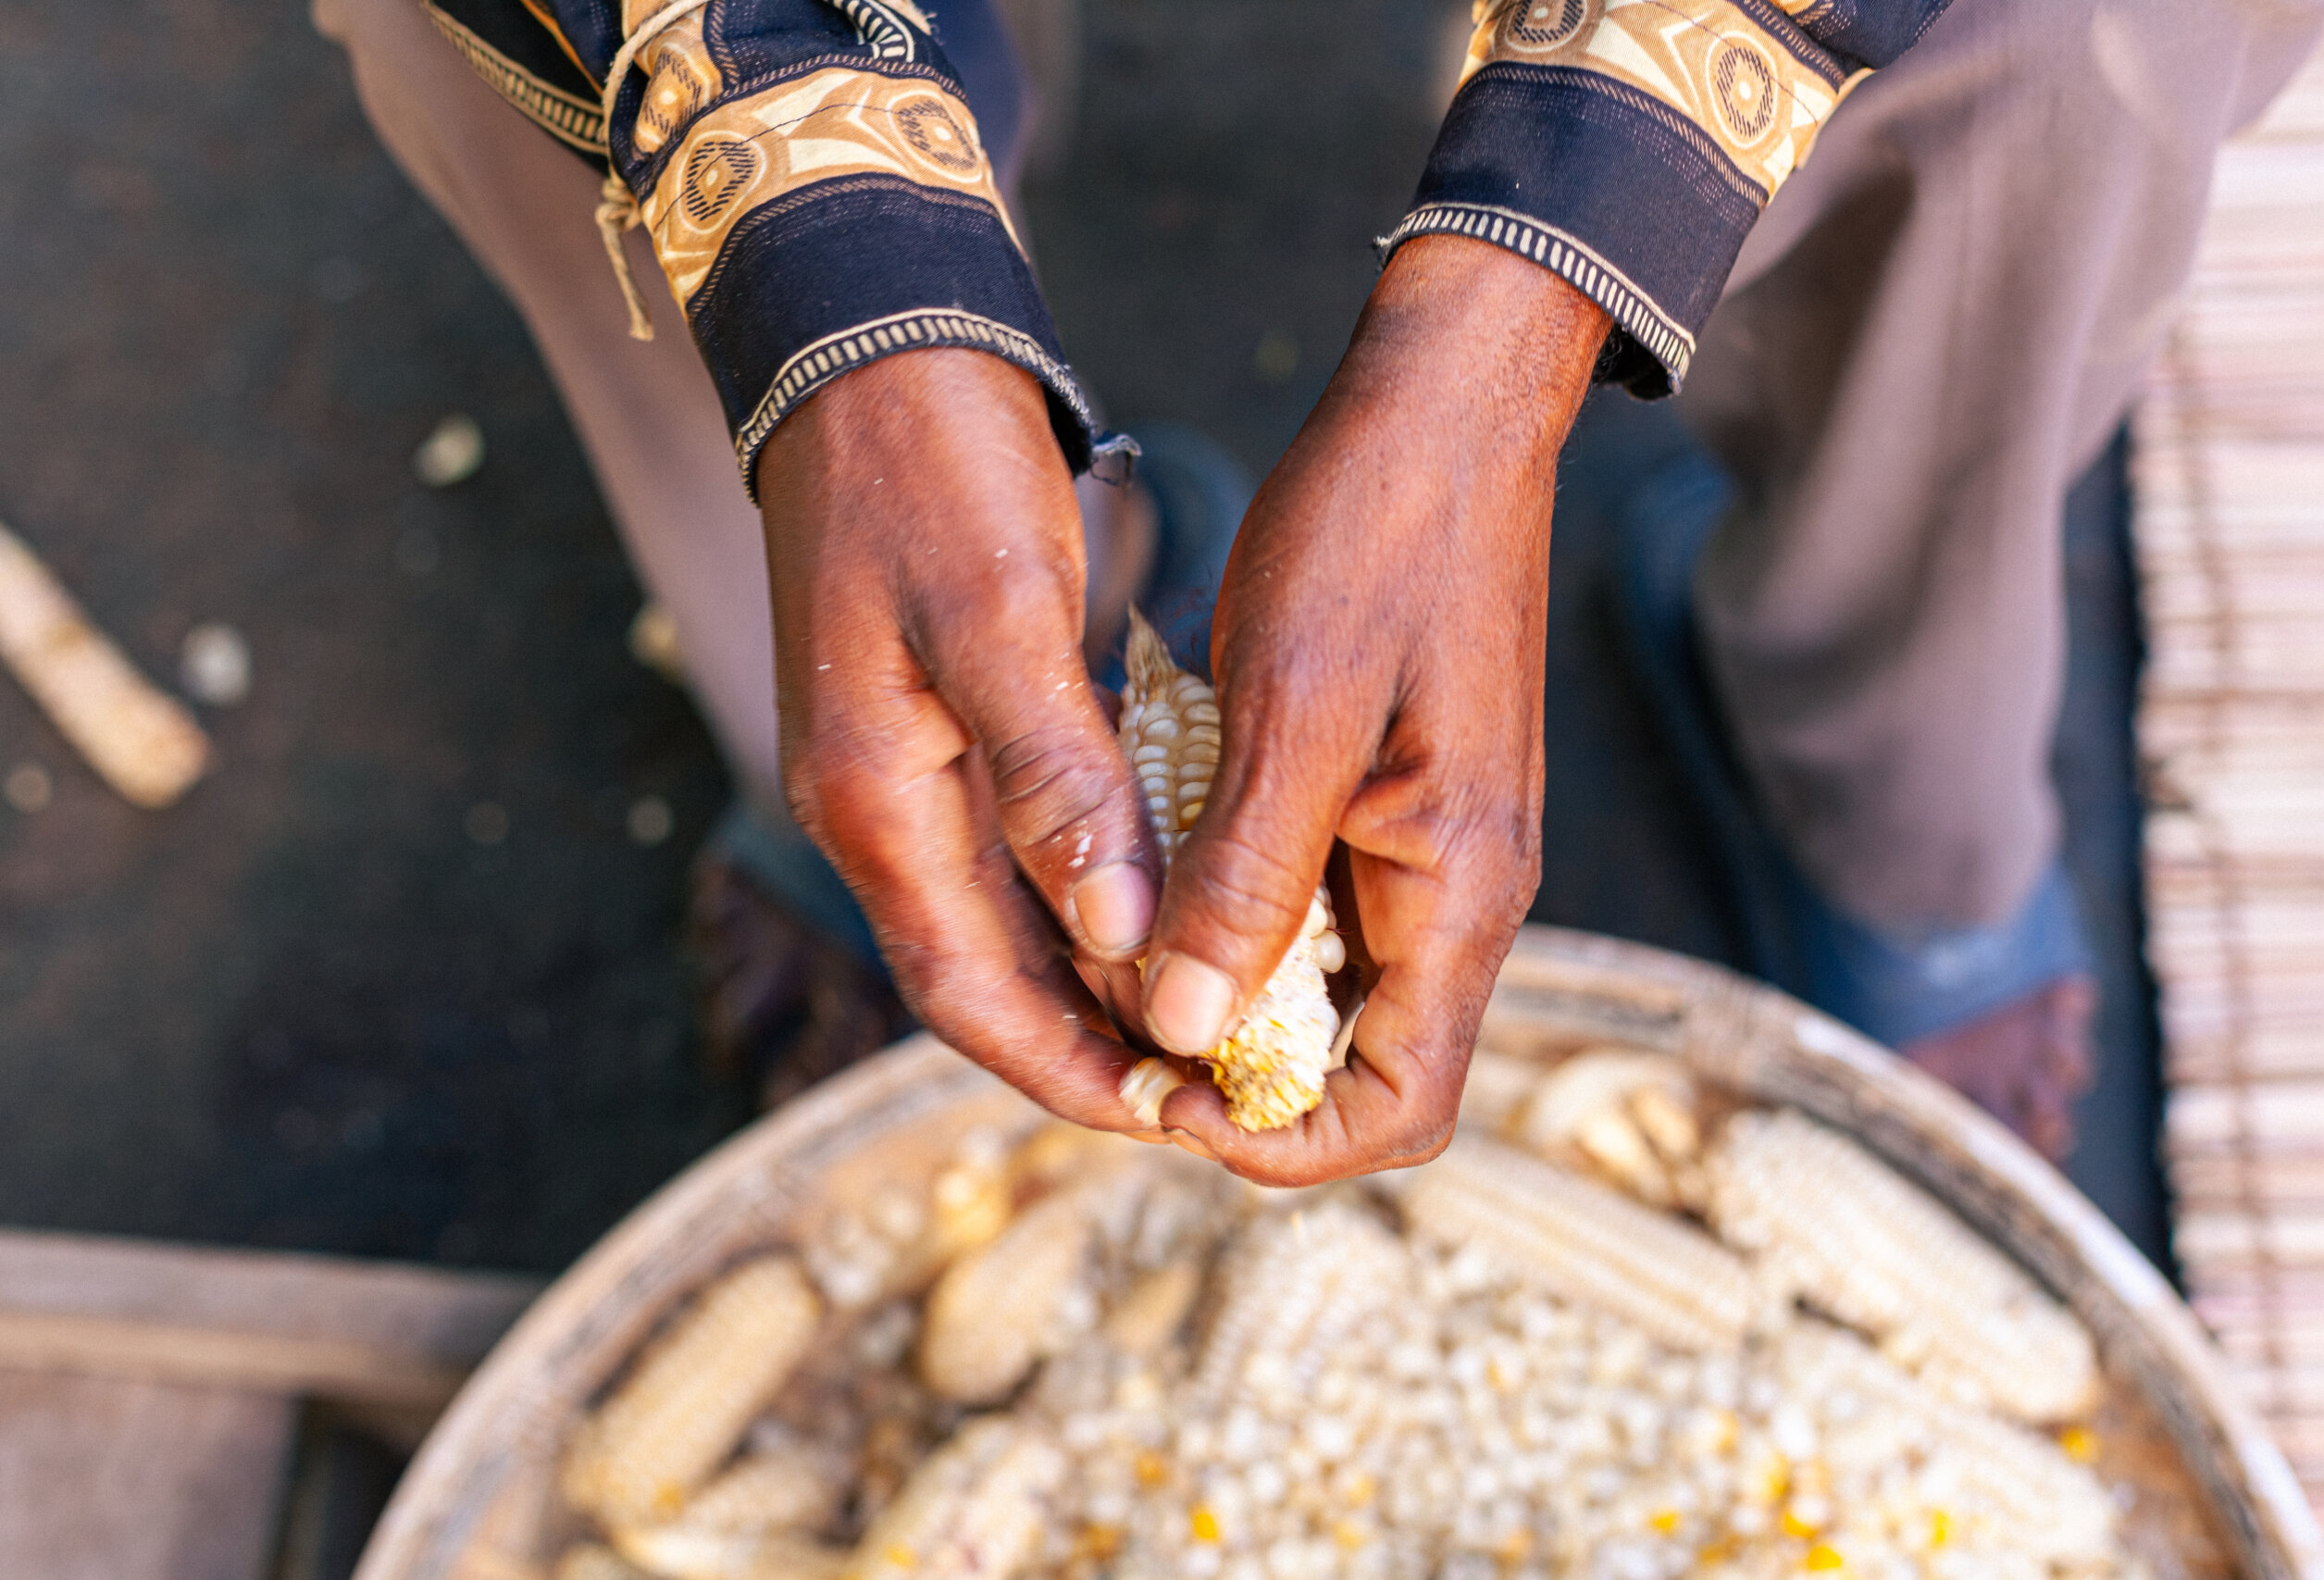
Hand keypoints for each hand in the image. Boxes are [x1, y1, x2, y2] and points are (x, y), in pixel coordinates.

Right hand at [757, 349, 1162, 1133]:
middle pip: (985, 974)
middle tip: (1207, 1083)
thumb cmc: (927, 465)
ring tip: (1206, 1012)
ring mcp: (901, 769)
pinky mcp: (937, 725)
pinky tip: (1168, 899)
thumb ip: (1054, 779)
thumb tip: (1121, 936)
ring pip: (1004, 919)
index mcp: (871, 799)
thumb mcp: (994, 615)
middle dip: (1086, 1038)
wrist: (868, 344)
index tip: (1163, 1109)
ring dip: (1092, 976)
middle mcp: (876, 807)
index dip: (1062, 1064)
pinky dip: (1087, 893)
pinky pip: (1015, 849)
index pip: (965, 991)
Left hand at [1138, 234, 1609, 1182]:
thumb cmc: (1379, 534)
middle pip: (1360, 1061)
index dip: (1283, 1140)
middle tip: (1119, 1020)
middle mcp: (1462, 888)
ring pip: (1329, 983)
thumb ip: (1244, 881)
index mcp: (1458, 888)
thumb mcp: (1292, 711)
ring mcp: (1435, 841)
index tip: (1169, 1095)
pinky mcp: (1400, 794)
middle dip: (1238, 1072)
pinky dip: (1237, 902)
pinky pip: (1319, 897)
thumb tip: (1183, 1030)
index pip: (1403, 1105)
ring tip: (1118, 935)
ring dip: (1225, 984)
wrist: (1446, 404)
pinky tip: (1158, 849)